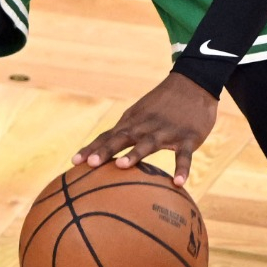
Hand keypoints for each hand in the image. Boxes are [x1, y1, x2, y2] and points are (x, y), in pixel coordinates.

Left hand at [72, 72, 217, 185]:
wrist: (193, 84)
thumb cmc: (163, 105)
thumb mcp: (141, 115)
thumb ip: (126, 134)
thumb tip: (105, 156)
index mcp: (132, 122)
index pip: (107, 137)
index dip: (91, 149)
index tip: (73, 162)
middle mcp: (144, 126)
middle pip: (121, 139)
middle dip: (104, 151)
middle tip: (89, 164)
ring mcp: (166, 131)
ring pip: (148, 143)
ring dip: (135, 155)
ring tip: (122, 167)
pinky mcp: (187, 138)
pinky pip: (184, 155)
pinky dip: (182, 168)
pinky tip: (179, 183)